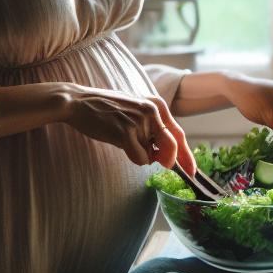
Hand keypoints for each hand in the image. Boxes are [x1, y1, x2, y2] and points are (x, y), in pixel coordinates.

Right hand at [58, 83, 195, 174]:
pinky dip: (134, 158)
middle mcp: (152, 111)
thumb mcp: (136, 111)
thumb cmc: (108, 110)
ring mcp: (140, 121)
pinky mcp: (126, 131)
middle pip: (172, 146)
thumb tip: (167, 153)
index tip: (193, 170)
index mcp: (157, 105)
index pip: (179, 133)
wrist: (79, 102)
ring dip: (141, 154)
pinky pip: (141, 158)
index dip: (187, 154)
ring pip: (151, 155)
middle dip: (172, 161)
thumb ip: (153, 127)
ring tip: (125, 139)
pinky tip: (122, 145)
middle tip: (172, 169)